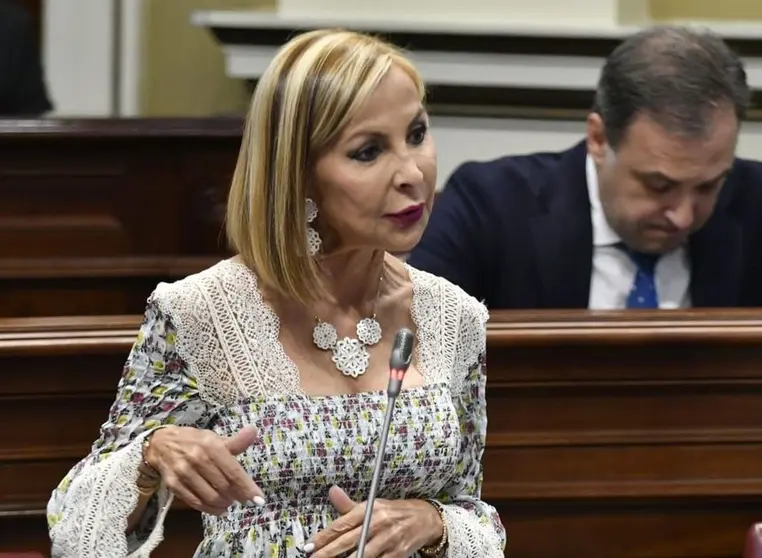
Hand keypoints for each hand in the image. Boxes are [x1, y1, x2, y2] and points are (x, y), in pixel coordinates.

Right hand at [145, 425, 264, 515]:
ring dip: (224, 504)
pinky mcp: (174, 484)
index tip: (258, 500)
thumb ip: (235, 441)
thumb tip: (253, 431)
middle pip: (223, 486)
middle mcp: (197, 458)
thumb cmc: (194, 441)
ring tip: (230, 502)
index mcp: (211, 446)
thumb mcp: (214, 438)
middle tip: (244, 499)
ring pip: (210, 496)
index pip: (233, 471)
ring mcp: (184, 472)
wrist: (161, 444)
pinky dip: (210, 509)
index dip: (247, 487)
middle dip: (237, 496)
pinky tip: (219, 510)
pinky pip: (195, 502)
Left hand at [308, 486, 441, 557]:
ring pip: (361, 555)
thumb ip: (349, 506)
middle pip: (348, 542)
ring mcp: (388, 540)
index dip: (324, 536)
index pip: (342, 524)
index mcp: (369, 509)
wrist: (425, 519)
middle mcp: (378, 523)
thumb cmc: (393, 513)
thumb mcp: (372, 505)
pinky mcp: (397, 554)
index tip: (310, 546)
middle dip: (328, 553)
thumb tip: (332, 491)